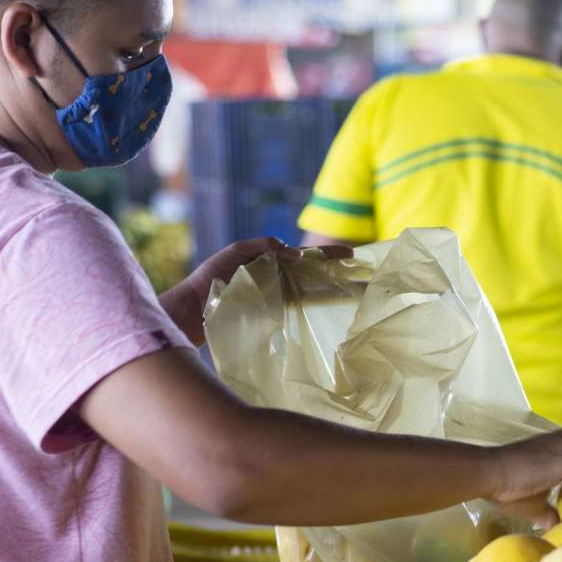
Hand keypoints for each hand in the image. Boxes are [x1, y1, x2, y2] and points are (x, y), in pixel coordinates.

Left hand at [161, 237, 353, 346]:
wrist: (193, 309)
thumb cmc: (212, 278)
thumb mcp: (237, 251)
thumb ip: (266, 246)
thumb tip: (298, 254)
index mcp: (272, 262)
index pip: (307, 255)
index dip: (330, 254)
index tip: (353, 254)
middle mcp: (280, 280)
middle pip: (317, 274)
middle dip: (341, 274)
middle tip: (367, 276)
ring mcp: (279, 298)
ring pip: (315, 291)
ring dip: (337, 291)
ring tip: (360, 292)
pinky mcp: (275, 314)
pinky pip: (302, 307)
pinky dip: (320, 304)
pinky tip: (336, 308)